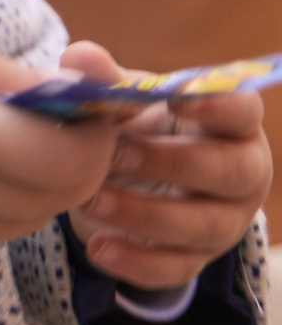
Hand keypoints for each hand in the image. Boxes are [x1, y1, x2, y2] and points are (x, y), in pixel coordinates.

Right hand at [0, 13, 127, 240]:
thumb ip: (14, 76)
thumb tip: (78, 94)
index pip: (68, 161)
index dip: (97, 138)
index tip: (93, 106)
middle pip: (59, 198)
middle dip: (85, 163)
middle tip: (77, 124)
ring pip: (30, 220)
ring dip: (53, 188)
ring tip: (39, 143)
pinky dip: (16, 204)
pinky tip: (0, 165)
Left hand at [59, 42, 271, 290]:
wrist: (128, 181)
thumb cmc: (140, 128)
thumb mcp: (125, 102)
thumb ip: (106, 81)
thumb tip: (81, 57)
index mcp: (231, 123)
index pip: (243, 110)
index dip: (216, 104)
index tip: (177, 96)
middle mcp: (242, 172)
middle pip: (228, 171)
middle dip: (169, 163)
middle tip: (113, 153)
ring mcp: (224, 220)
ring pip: (202, 224)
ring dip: (144, 214)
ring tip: (90, 199)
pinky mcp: (195, 258)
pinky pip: (176, 268)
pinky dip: (136, 261)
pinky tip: (98, 247)